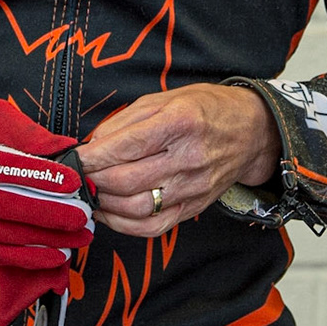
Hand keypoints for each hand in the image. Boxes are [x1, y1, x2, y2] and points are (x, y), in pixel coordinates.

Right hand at [0, 92, 93, 281]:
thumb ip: (24, 132)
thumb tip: (64, 148)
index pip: (0, 166)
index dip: (38, 175)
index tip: (73, 182)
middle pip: (0, 205)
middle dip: (46, 213)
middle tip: (82, 216)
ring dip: (41, 240)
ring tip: (76, 238)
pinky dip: (23, 257)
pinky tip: (53, 255)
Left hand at [76, 84, 280, 237]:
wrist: (252, 131)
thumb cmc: (206, 109)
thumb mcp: (164, 99)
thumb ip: (126, 121)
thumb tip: (93, 145)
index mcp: (180, 122)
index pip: (126, 146)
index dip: (93, 156)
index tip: (74, 158)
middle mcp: (189, 157)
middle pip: (127, 180)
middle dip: (93, 180)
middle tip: (78, 175)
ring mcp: (194, 187)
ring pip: (137, 207)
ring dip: (105, 203)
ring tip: (91, 191)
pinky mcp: (194, 208)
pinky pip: (154, 226)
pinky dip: (124, 224)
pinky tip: (109, 211)